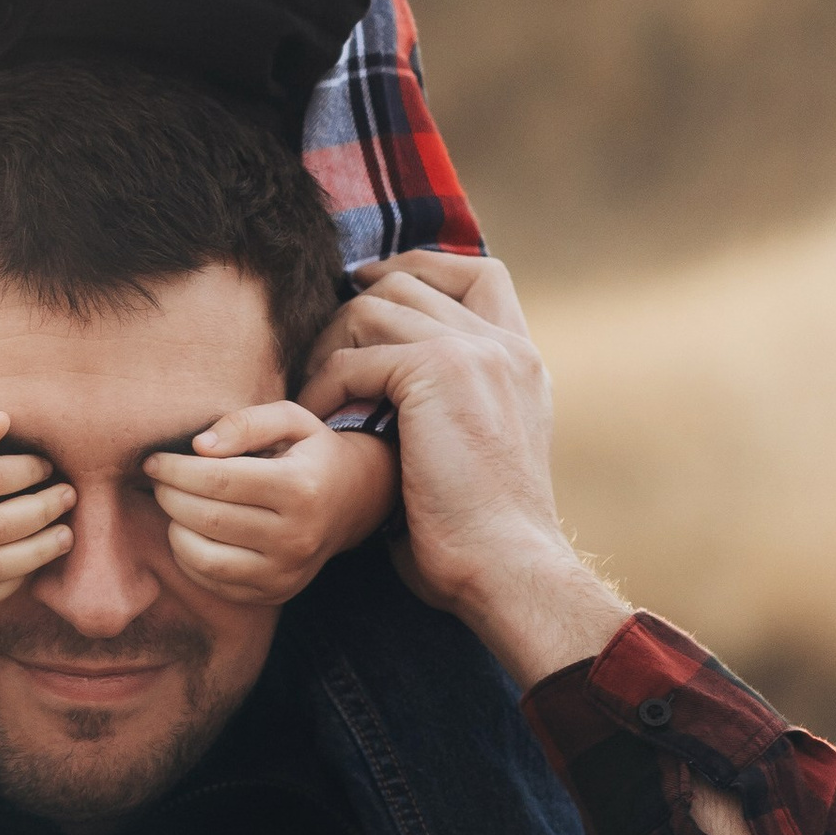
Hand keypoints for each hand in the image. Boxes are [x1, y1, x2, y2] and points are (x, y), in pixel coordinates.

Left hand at [145, 410, 396, 602]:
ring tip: (174, 505)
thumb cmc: (310, 453)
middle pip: (207, 518)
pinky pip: (213, 581)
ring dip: (174, 528)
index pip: (219, 480)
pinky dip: (188, 556)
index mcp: (300, 488)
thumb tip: (199, 446)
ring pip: (204, 557)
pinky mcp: (275, 593)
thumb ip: (245, 423)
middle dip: (169, 496)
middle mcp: (297, 536)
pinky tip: (189, 531)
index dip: (176, 470)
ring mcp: (286, 571)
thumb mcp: (290, 419)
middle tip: (159, 481)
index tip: (154, 461)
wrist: (353, 502)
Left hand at [296, 254, 629, 685]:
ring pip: (372, 309)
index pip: (479, 272)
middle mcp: (504, 343)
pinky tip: (317, 425)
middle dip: (350, 315)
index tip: (368, 290)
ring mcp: (475, 351)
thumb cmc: (479, 532)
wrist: (507, 566)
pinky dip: (324, 389)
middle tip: (319, 365)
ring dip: (329, 350)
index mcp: (521, 359)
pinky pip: (355, 359)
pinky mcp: (439, 371)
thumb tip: (393, 384)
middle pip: (407, 283)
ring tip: (313, 397)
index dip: (419, 268)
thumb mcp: (479, 451)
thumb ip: (455, 405)